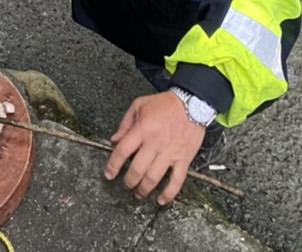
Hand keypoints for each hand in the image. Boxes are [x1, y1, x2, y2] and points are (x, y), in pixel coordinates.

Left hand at [105, 91, 206, 205]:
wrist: (192, 103)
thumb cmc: (166, 104)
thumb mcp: (139, 105)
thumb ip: (125, 123)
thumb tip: (114, 140)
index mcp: (142, 129)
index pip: (122, 151)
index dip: (113, 165)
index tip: (109, 174)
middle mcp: (155, 143)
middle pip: (137, 169)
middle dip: (128, 181)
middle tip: (125, 184)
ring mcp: (170, 153)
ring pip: (153, 178)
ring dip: (144, 189)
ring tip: (139, 193)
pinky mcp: (184, 159)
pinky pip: (177, 180)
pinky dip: (169, 193)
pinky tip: (162, 200)